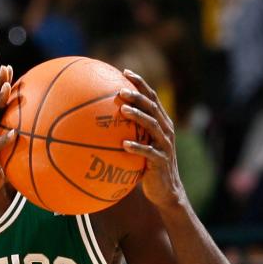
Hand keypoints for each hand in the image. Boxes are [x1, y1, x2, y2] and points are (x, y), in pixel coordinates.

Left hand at [119, 69, 186, 209]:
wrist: (165, 191)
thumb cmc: (146, 167)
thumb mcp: (138, 146)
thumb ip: (126, 133)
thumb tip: (97, 123)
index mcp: (161, 122)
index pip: (152, 97)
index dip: (140, 83)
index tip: (125, 71)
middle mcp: (165, 130)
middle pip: (152, 107)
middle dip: (138, 95)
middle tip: (120, 90)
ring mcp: (165, 145)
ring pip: (152, 125)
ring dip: (137, 116)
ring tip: (122, 110)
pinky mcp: (161, 161)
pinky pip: (149, 152)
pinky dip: (137, 147)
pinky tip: (123, 145)